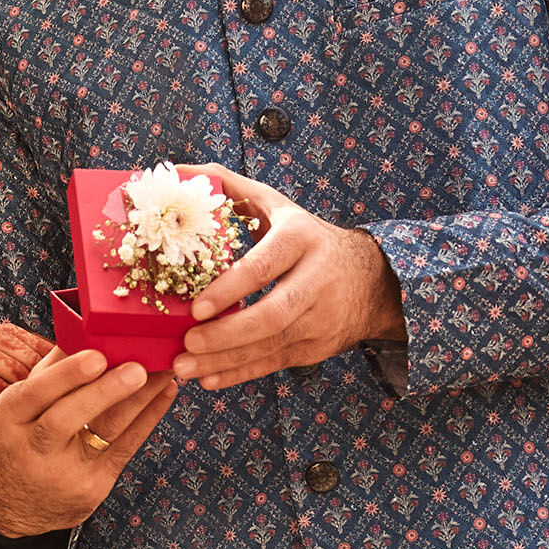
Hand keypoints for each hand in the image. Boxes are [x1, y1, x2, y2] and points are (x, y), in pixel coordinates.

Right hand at [0, 347, 178, 541]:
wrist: (17, 508)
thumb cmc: (23, 441)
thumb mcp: (19, 409)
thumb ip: (49, 372)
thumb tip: (83, 330)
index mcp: (11, 418)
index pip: (35, 393)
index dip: (66, 375)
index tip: (97, 355)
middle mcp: (33, 447)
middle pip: (66, 418)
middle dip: (105, 391)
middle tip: (138, 367)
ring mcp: (65, 472)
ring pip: (105, 432)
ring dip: (140, 399)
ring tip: (163, 371)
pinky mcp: (93, 487)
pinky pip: (126, 449)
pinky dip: (148, 419)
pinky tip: (165, 394)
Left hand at [173, 166, 403, 389]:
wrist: (371, 278)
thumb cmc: (307, 238)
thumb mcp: (277, 205)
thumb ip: (228, 187)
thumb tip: (176, 170)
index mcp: (301, 239)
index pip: (265, 266)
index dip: (231, 289)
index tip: (196, 307)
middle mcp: (316, 280)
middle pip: (272, 314)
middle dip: (227, 334)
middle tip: (187, 343)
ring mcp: (320, 318)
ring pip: (272, 345)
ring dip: (226, 360)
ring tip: (185, 366)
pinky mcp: (316, 346)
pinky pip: (275, 363)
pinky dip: (241, 373)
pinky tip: (210, 378)